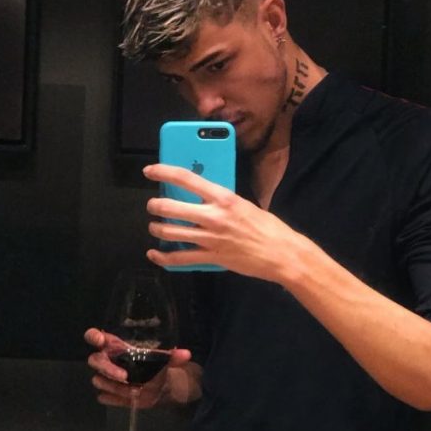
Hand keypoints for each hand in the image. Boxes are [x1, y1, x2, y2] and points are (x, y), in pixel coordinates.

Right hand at [84, 327, 191, 408]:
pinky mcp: (111, 393)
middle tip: (125, 376)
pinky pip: (103, 396)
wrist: (158, 386)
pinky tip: (124, 397)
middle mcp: (107, 359)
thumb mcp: (164, 359)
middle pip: (94, 360)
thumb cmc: (155, 365)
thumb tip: (186, 354)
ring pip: (97, 379)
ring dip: (110, 384)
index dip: (93, 337)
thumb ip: (173, 356)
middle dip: (107, 368)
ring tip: (130, 388)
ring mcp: (107, 377)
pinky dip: (111, 397)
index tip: (100, 340)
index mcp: (115, 346)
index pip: (94, 336)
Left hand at [143, 163, 305, 281]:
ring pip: (169, 232)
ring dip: (156, 229)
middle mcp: (213, 216)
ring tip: (155, 227)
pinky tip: (155, 255)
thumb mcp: (244, 204)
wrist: (281, 253)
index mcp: (223, 197)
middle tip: (152, 206)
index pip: (186, 178)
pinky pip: (179, 259)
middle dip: (154, 206)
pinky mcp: (211, 258)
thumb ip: (222, 201)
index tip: (149, 171)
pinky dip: (162, 258)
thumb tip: (203, 196)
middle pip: (170, 207)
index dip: (163, 172)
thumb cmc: (267, 227)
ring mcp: (210, 238)